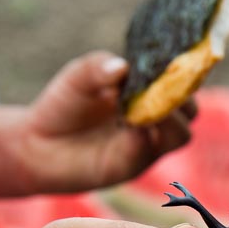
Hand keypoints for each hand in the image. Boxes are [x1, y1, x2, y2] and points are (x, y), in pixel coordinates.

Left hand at [20, 51, 194, 192]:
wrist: (38, 144)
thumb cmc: (64, 106)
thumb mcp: (78, 77)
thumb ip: (98, 67)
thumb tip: (122, 67)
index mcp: (149, 95)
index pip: (181, 84)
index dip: (184, 73)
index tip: (174, 61)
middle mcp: (155, 122)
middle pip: (190, 112)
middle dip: (183, 97)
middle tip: (165, 85)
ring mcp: (146, 146)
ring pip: (180, 135)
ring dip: (171, 119)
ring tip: (150, 107)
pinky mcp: (131, 166)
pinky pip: (148, 151)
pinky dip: (143, 136)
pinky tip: (129, 123)